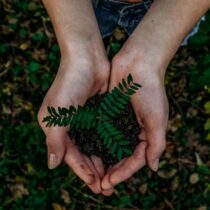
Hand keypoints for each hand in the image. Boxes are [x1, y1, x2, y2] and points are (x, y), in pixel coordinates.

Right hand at [38, 46, 113, 194]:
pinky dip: (108, 145)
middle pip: (82, 153)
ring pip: (93, 145)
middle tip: (106, 185)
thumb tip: (52, 165)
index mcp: (56, 127)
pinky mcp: (97, 113)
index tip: (95, 184)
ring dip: (102, 160)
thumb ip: (54, 139)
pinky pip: (102, 133)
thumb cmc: (69, 83)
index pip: (69, 155)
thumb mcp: (57, 113)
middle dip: (93, 169)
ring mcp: (84, 119)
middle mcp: (69, 125)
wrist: (86, 59)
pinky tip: (116, 155)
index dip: (81, 170)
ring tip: (112, 175)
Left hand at [101, 42, 168, 189]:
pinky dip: (95, 141)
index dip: (124, 172)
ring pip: (109, 146)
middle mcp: (132, 130)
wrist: (138, 63)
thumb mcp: (158, 118)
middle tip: (100, 184)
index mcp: (146, 134)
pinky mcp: (108, 112)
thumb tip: (153, 167)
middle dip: (111, 170)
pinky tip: (86, 151)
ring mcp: (119, 121)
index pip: (135, 159)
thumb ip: (157, 143)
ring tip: (91, 173)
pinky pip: (101, 130)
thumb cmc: (151, 90)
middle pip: (121, 156)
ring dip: (102, 159)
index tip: (111, 181)